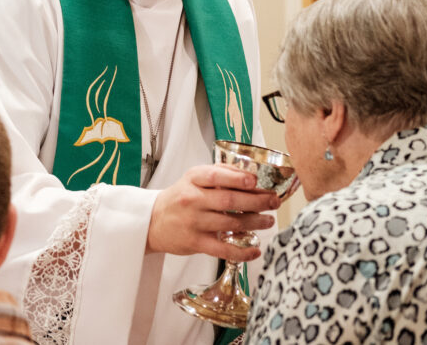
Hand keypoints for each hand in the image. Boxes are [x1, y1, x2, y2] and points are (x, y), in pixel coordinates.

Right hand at [146, 164, 278, 261]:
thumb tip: (248, 173)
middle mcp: (192, 199)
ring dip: (255, 223)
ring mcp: (194, 222)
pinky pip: (223, 249)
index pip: (215, 175)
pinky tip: (255, 250)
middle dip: (257, 202)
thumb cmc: (179, 199)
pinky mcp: (196, 242)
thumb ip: (218, 173)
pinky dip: (242, 252)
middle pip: (229, 201)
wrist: (153, 221)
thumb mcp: (192, 179)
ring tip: (268, 221)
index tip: (255, 181)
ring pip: (231, 224)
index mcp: (192, 180)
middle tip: (273, 201)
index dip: (237, 178)